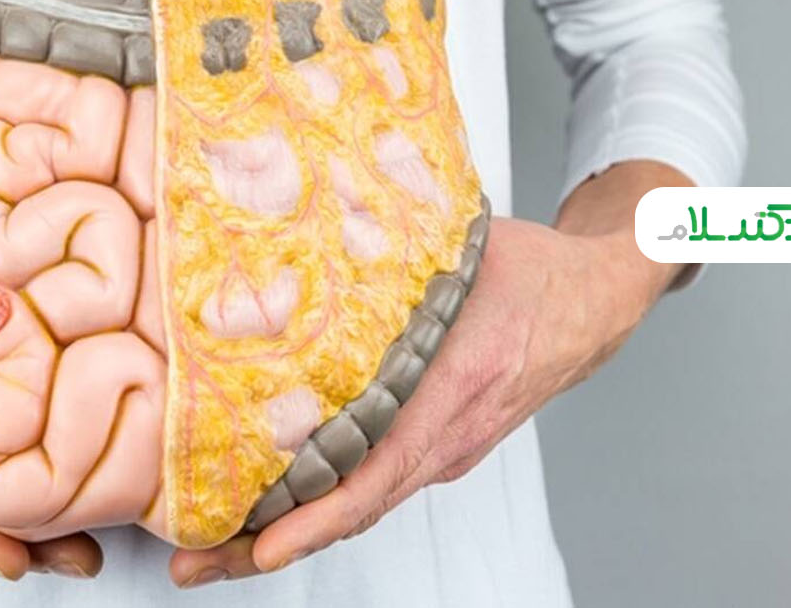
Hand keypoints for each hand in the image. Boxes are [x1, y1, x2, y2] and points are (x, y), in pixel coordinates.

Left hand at [170, 162, 687, 586]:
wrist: (597, 300)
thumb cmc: (536, 274)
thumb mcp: (465, 248)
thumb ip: (395, 247)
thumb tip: (308, 226)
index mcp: (455, 389)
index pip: (380, 470)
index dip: (318, 515)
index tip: (262, 546)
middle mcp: (448, 437)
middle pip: (353, 508)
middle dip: (267, 544)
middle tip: (194, 564)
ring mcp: (444, 449)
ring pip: (357, 504)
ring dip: (284, 530)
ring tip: (207, 548)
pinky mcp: (437, 445)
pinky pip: (371, 483)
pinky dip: (316, 506)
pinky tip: (263, 506)